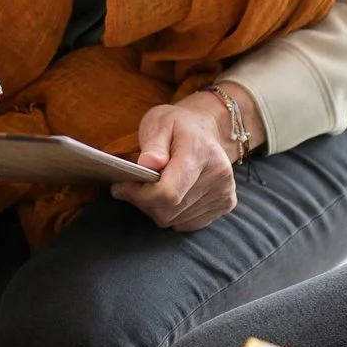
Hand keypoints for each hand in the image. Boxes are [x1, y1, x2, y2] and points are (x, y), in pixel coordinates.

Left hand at [113, 92, 244, 231]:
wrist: (206, 130)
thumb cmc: (177, 126)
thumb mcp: (159, 123)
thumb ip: (153, 144)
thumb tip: (147, 163)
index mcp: (201, 152)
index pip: (168, 192)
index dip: (139, 195)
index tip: (121, 186)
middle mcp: (218, 175)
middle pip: (169, 210)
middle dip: (143, 202)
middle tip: (131, 187)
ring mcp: (224, 192)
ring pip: (175, 220)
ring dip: (155, 209)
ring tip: (150, 188)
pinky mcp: (225, 204)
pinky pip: (186, 224)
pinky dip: (171, 214)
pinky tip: (168, 196)